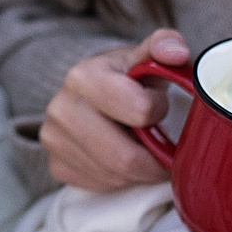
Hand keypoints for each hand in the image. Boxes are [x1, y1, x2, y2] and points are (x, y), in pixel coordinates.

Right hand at [40, 29, 191, 191]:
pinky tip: (121, 157)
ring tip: (142, 148)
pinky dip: (119, 178)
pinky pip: (100, 185)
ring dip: (138, 170)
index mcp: (84, 77)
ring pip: (114, 176)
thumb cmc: (122, 77)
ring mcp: (54, 140)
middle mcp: (61, 109)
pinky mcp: (55, 165)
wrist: (85, 92)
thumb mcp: (142, 56)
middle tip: (163, 145)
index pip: (141, 111)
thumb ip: (164, 46)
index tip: (158, 105)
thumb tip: (177, 53)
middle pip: (124, 158)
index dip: (159, 111)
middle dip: (154, 158)